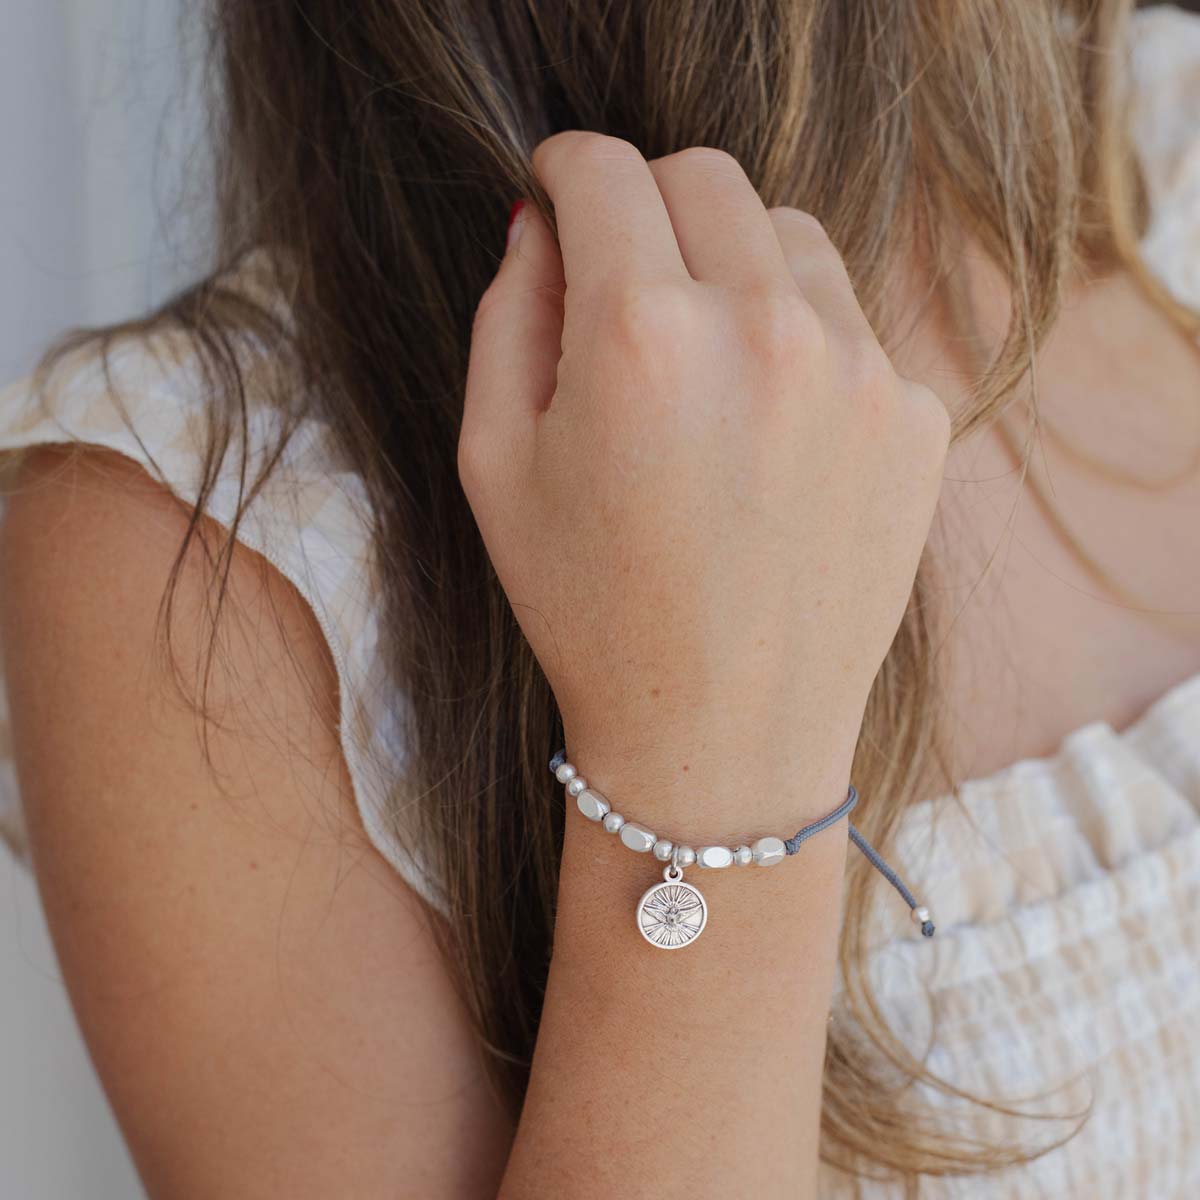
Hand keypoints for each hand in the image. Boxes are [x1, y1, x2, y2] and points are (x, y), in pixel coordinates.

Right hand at [460, 133, 948, 813]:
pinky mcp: (914, 418)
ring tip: (699, 357)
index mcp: (643, 335)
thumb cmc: (590, 612)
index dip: (566, 165)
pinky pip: (849, 323)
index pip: (605, 171)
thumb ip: (506, 318)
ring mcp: (858, 372)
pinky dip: (799, 341)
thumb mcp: (495, 467)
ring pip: (789, 236)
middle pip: (705, 177)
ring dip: (732, 263)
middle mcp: (766, 330)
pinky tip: (766, 429)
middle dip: (649, 201)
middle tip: (622, 270)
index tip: (559, 186)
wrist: (723, 736)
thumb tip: (540, 228)